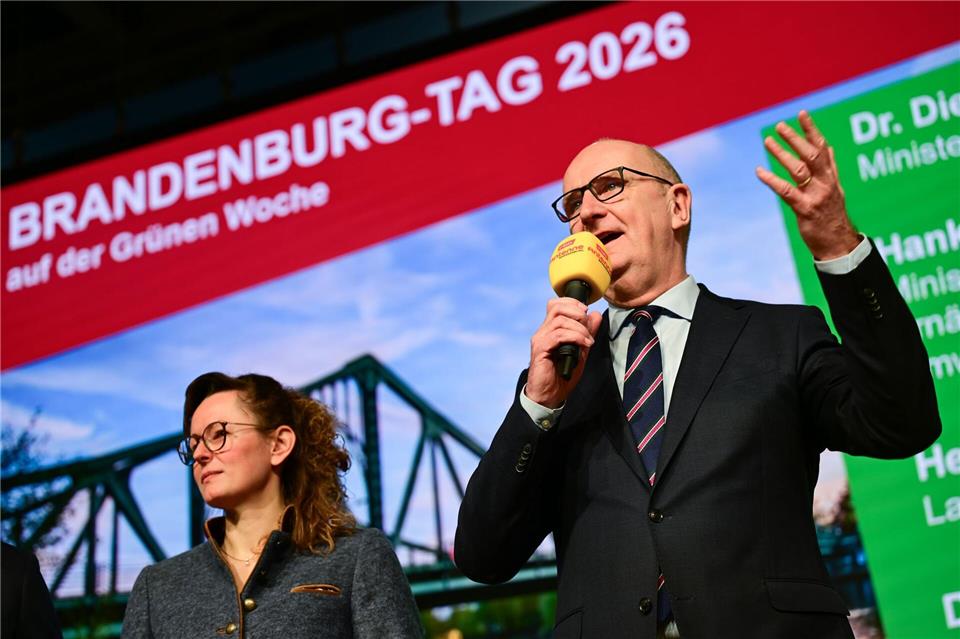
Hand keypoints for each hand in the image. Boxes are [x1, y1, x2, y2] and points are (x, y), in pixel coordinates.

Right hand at [526, 297, 602, 407]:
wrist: (550, 395)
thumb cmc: (562, 375)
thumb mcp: (581, 350)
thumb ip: (587, 333)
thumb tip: (595, 314)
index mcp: (550, 329)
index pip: (556, 304)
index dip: (572, 303)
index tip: (587, 312)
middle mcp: (543, 331)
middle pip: (556, 306)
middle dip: (576, 312)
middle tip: (587, 325)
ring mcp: (540, 339)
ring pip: (559, 320)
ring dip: (579, 329)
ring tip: (588, 341)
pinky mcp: (540, 349)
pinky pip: (558, 335)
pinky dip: (574, 337)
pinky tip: (583, 345)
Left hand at [756, 110, 859, 259]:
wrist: (838, 244)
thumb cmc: (833, 215)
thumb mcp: (835, 188)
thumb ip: (830, 167)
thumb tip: (827, 146)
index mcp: (831, 176)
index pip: (822, 147)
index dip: (811, 130)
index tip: (801, 114)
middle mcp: (826, 183)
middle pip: (811, 155)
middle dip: (795, 139)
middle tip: (779, 126)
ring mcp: (816, 196)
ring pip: (798, 170)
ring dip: (782, 154)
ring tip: (767, 141)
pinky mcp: (805, 210)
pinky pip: (786, 192)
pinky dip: (772, 180)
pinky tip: (759, 171)